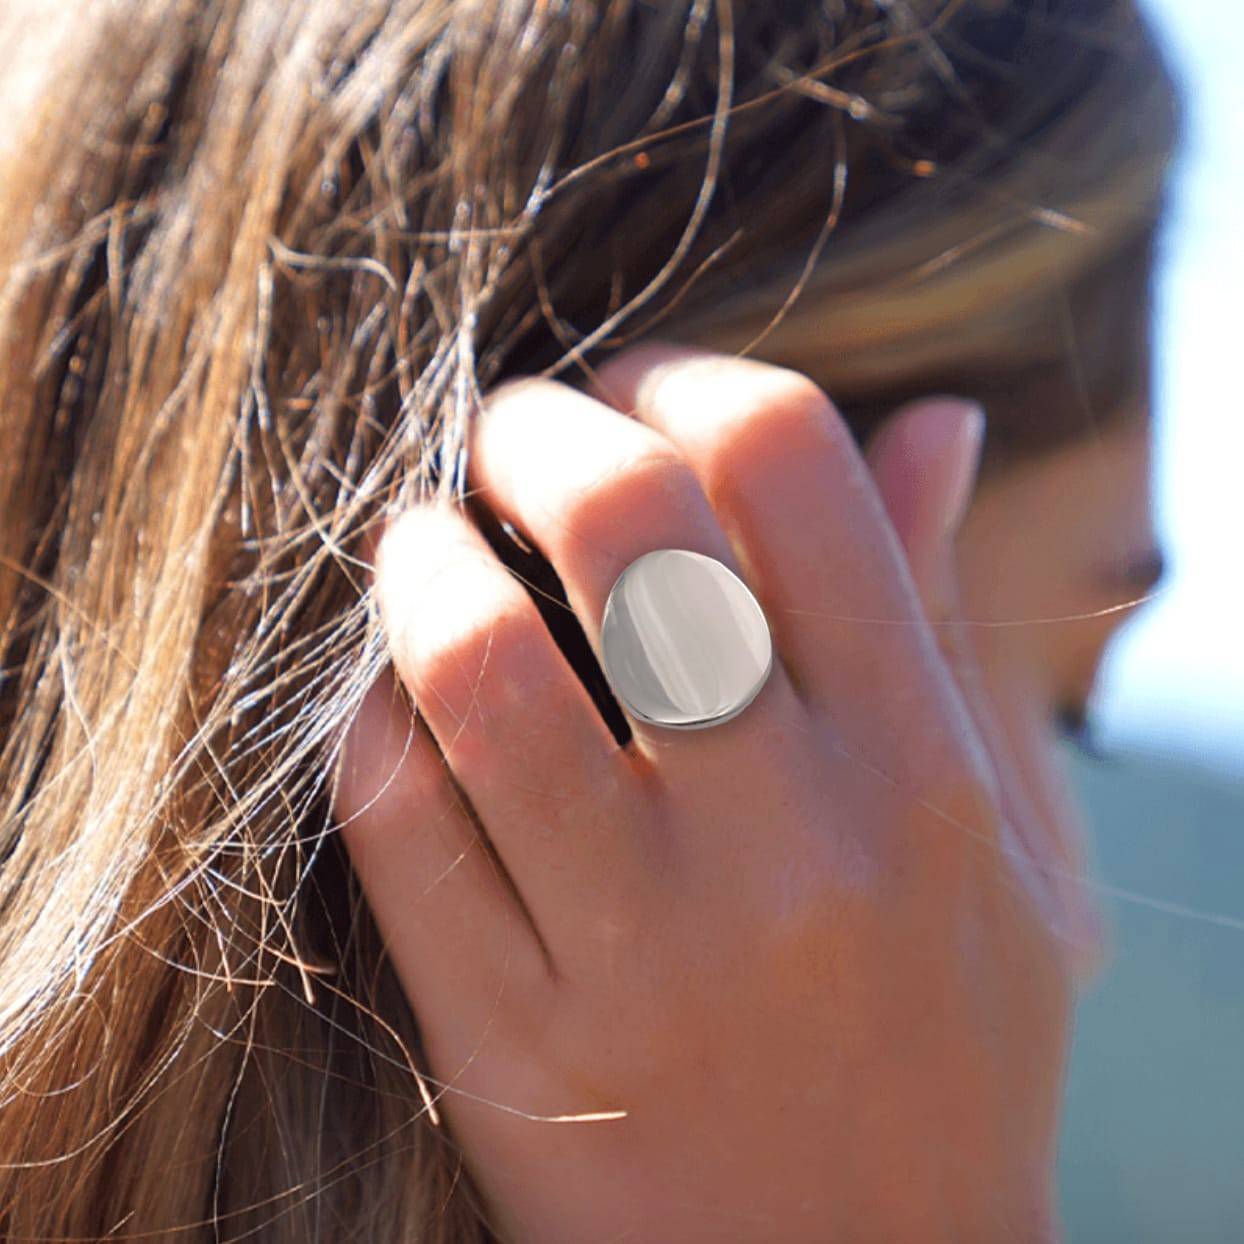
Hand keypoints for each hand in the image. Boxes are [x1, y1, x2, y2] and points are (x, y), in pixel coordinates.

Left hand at [333, 344, 1074, 1241]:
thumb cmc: (950, 1039)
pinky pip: (397, 821)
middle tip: (506, 434)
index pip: (789, 467)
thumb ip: (952, 619)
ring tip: (427, 542)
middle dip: (538, 432)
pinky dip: (372, 715)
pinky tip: (399, 695)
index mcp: (922, 768)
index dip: (685, 378)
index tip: (636, 389)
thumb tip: (929, 420)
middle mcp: (792, 845)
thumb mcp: (1005, 836)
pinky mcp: (516, 1045)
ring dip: (423, 560)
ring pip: (481, 668)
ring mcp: (644, 953)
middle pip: (631, 530)